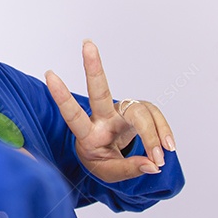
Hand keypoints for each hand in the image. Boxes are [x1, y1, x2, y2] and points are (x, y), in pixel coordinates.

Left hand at [45, 40, 176, 182]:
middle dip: (93, 67)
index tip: (50, 75)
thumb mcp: (110, 173)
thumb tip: (153, 164)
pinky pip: (154, 116)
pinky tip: (168, 147)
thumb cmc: (102, 162)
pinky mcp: (138, 110)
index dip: (62, 97)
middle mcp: (103, 117)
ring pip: (140, 112)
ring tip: (161, 158)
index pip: (73, 115)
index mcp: (88, 134)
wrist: (109, 157)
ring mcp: (121, 111)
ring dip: (153, 134)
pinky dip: (163, 132)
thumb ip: (130, 168)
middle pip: (99, 91)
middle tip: (87, 44)